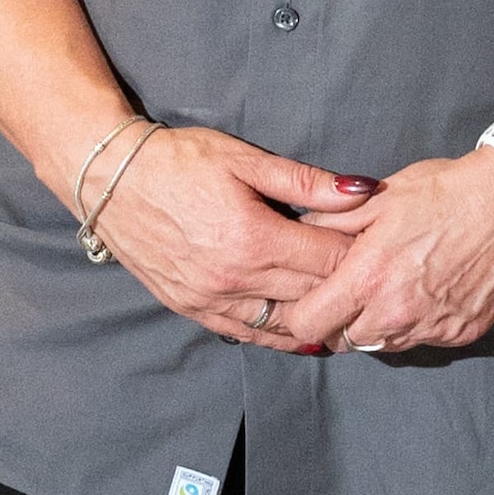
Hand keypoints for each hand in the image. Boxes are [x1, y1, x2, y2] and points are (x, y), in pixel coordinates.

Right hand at [94, 126, 372, 349]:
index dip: (361, 255)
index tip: (380, 248)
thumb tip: (364, 190)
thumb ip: (308, 182)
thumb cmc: (182, 161)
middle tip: (373, 279)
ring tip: (346, 310)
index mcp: (255, 239)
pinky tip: (302, 332)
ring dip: (316, 319)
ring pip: (283, 325)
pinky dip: (278, 335)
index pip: (329, 260)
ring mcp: (211, 300)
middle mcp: (235, 279)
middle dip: (346, 287)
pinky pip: (246, 334)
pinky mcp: (191, 310)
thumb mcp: (247, 160)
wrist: (112, 180)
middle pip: (312, 295)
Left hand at [270, 145, 493, 356]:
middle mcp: (396, 312)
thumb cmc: (447, 192)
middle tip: (354, 291)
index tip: (310, 298)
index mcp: (368, 278)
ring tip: (393, 288)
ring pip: (384, 344)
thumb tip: (301, 231)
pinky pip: (423, 339)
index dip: (302, 314)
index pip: (309, 325)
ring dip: (379, 324)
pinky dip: (418, 323)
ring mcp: (431, 327)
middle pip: (344, 342)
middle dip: (340, 321)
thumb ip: (332, 220)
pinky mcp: (461, 332)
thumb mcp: (381, 196)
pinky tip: (429, 291)